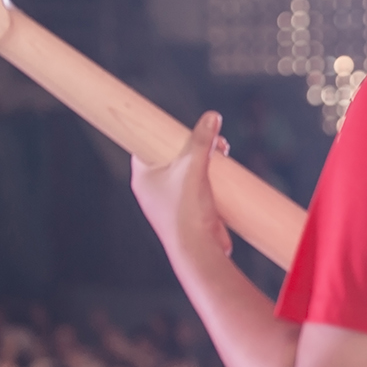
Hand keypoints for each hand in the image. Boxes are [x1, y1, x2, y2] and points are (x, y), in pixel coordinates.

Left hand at [131, 112, 232, 260]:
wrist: (198, 250)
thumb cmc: (186, 210)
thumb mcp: (194, 165)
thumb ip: (202, 139)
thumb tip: (211, 117)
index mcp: (143, 176)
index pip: (144, 144)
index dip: (158, 131)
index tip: (174, 122)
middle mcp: (152, 189)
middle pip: (169, 156)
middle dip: (191, 145)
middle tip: (210, 139)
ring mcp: (170, 200)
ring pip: (185, 171)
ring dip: (203, 160)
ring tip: (221, 152)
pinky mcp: (188, 210)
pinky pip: (197, 187)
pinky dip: (209, 178)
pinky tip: (223, 171)